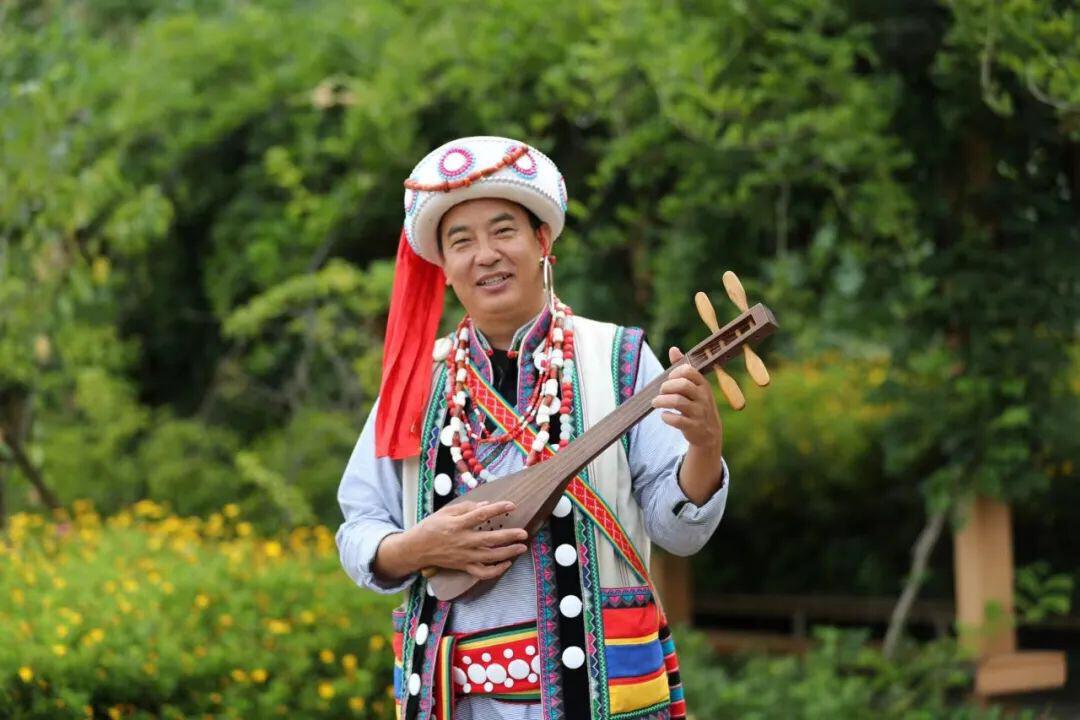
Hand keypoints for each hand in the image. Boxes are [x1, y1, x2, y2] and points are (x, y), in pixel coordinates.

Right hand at [411, 500, 528, 580]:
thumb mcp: (445, 511)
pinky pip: (482, 573)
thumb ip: (466, 507)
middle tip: (524, 533)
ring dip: (508, 553)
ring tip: (521, 548)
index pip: (481, 515)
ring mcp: (464, 556)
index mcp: (457, 524)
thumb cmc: (430, 527)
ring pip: (489, 557)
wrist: (416, 549)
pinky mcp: (463, 567)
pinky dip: (496, 571)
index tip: (511, 505)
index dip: (497, 509)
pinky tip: (506, 564)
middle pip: (489, 539)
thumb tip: (486, 505)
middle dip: (509, 536)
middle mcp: (462, 541)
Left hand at [650, 346, 723, 452]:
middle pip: (682, 384)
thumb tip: (673, 349)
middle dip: (666, 387)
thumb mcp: (695, 387)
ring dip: (662, 401)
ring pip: (678, 402)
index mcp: (703, 385)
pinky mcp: (694, 427)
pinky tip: (664, 416)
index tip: (669, 379)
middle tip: (661, 392)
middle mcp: (704, 397)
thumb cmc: (697, 405)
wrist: (710, 433)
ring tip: (655, 402)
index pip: (689, 371)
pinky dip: (667, 417)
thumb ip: (683, 369)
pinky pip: (677, 420)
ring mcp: (700, 413)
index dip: (674, 373)